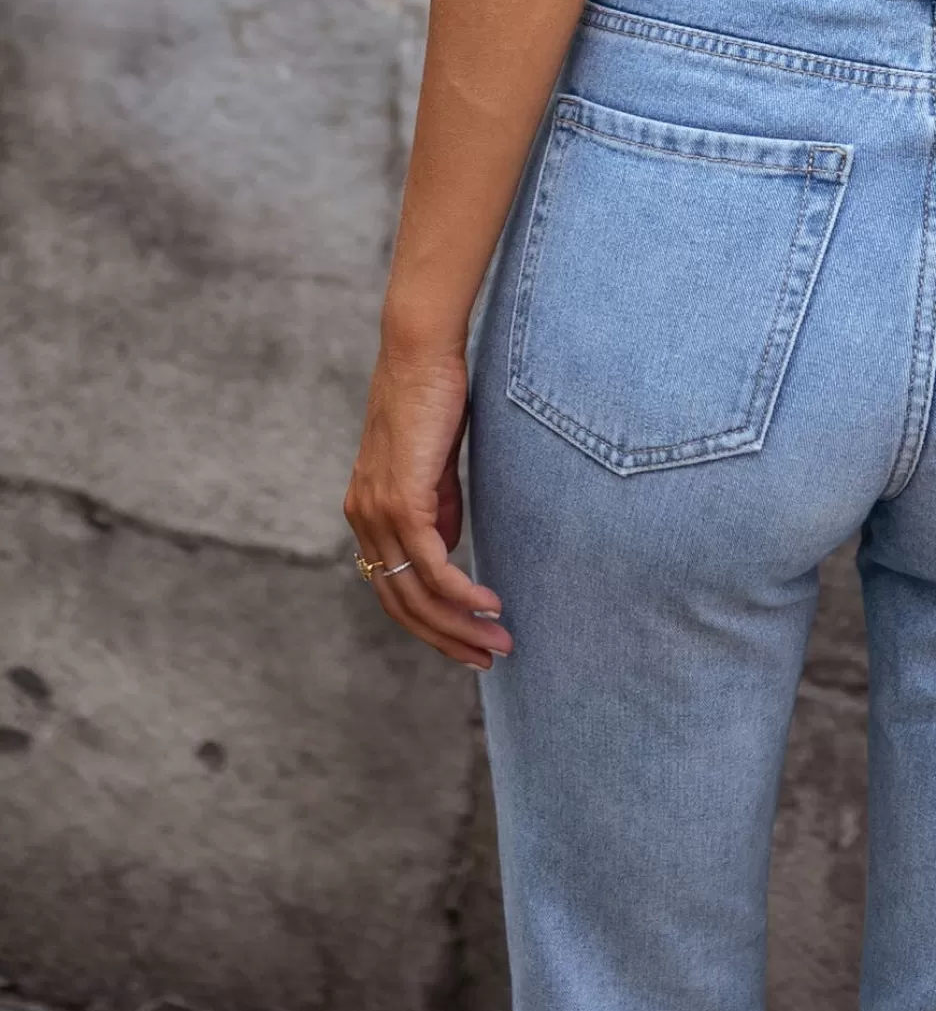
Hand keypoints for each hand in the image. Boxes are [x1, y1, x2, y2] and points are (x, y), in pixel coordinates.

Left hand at [344, 346, 513, 669]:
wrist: (420, 353)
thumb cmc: (433, 398)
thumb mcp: (435, 466)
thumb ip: (438, 508)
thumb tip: (447, 551)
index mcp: (366, 514)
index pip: (392, 591)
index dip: (430, 624)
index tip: (468, 642)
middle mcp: (363, 520)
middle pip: (400, 605)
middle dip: (448, 639)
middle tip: (489, 658)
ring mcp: (378, 512)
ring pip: (415, 593)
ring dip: (459, 624)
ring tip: (498, 641)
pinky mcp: (401, 500)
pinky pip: (430, 564)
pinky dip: (459, 591)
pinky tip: (488, 603)